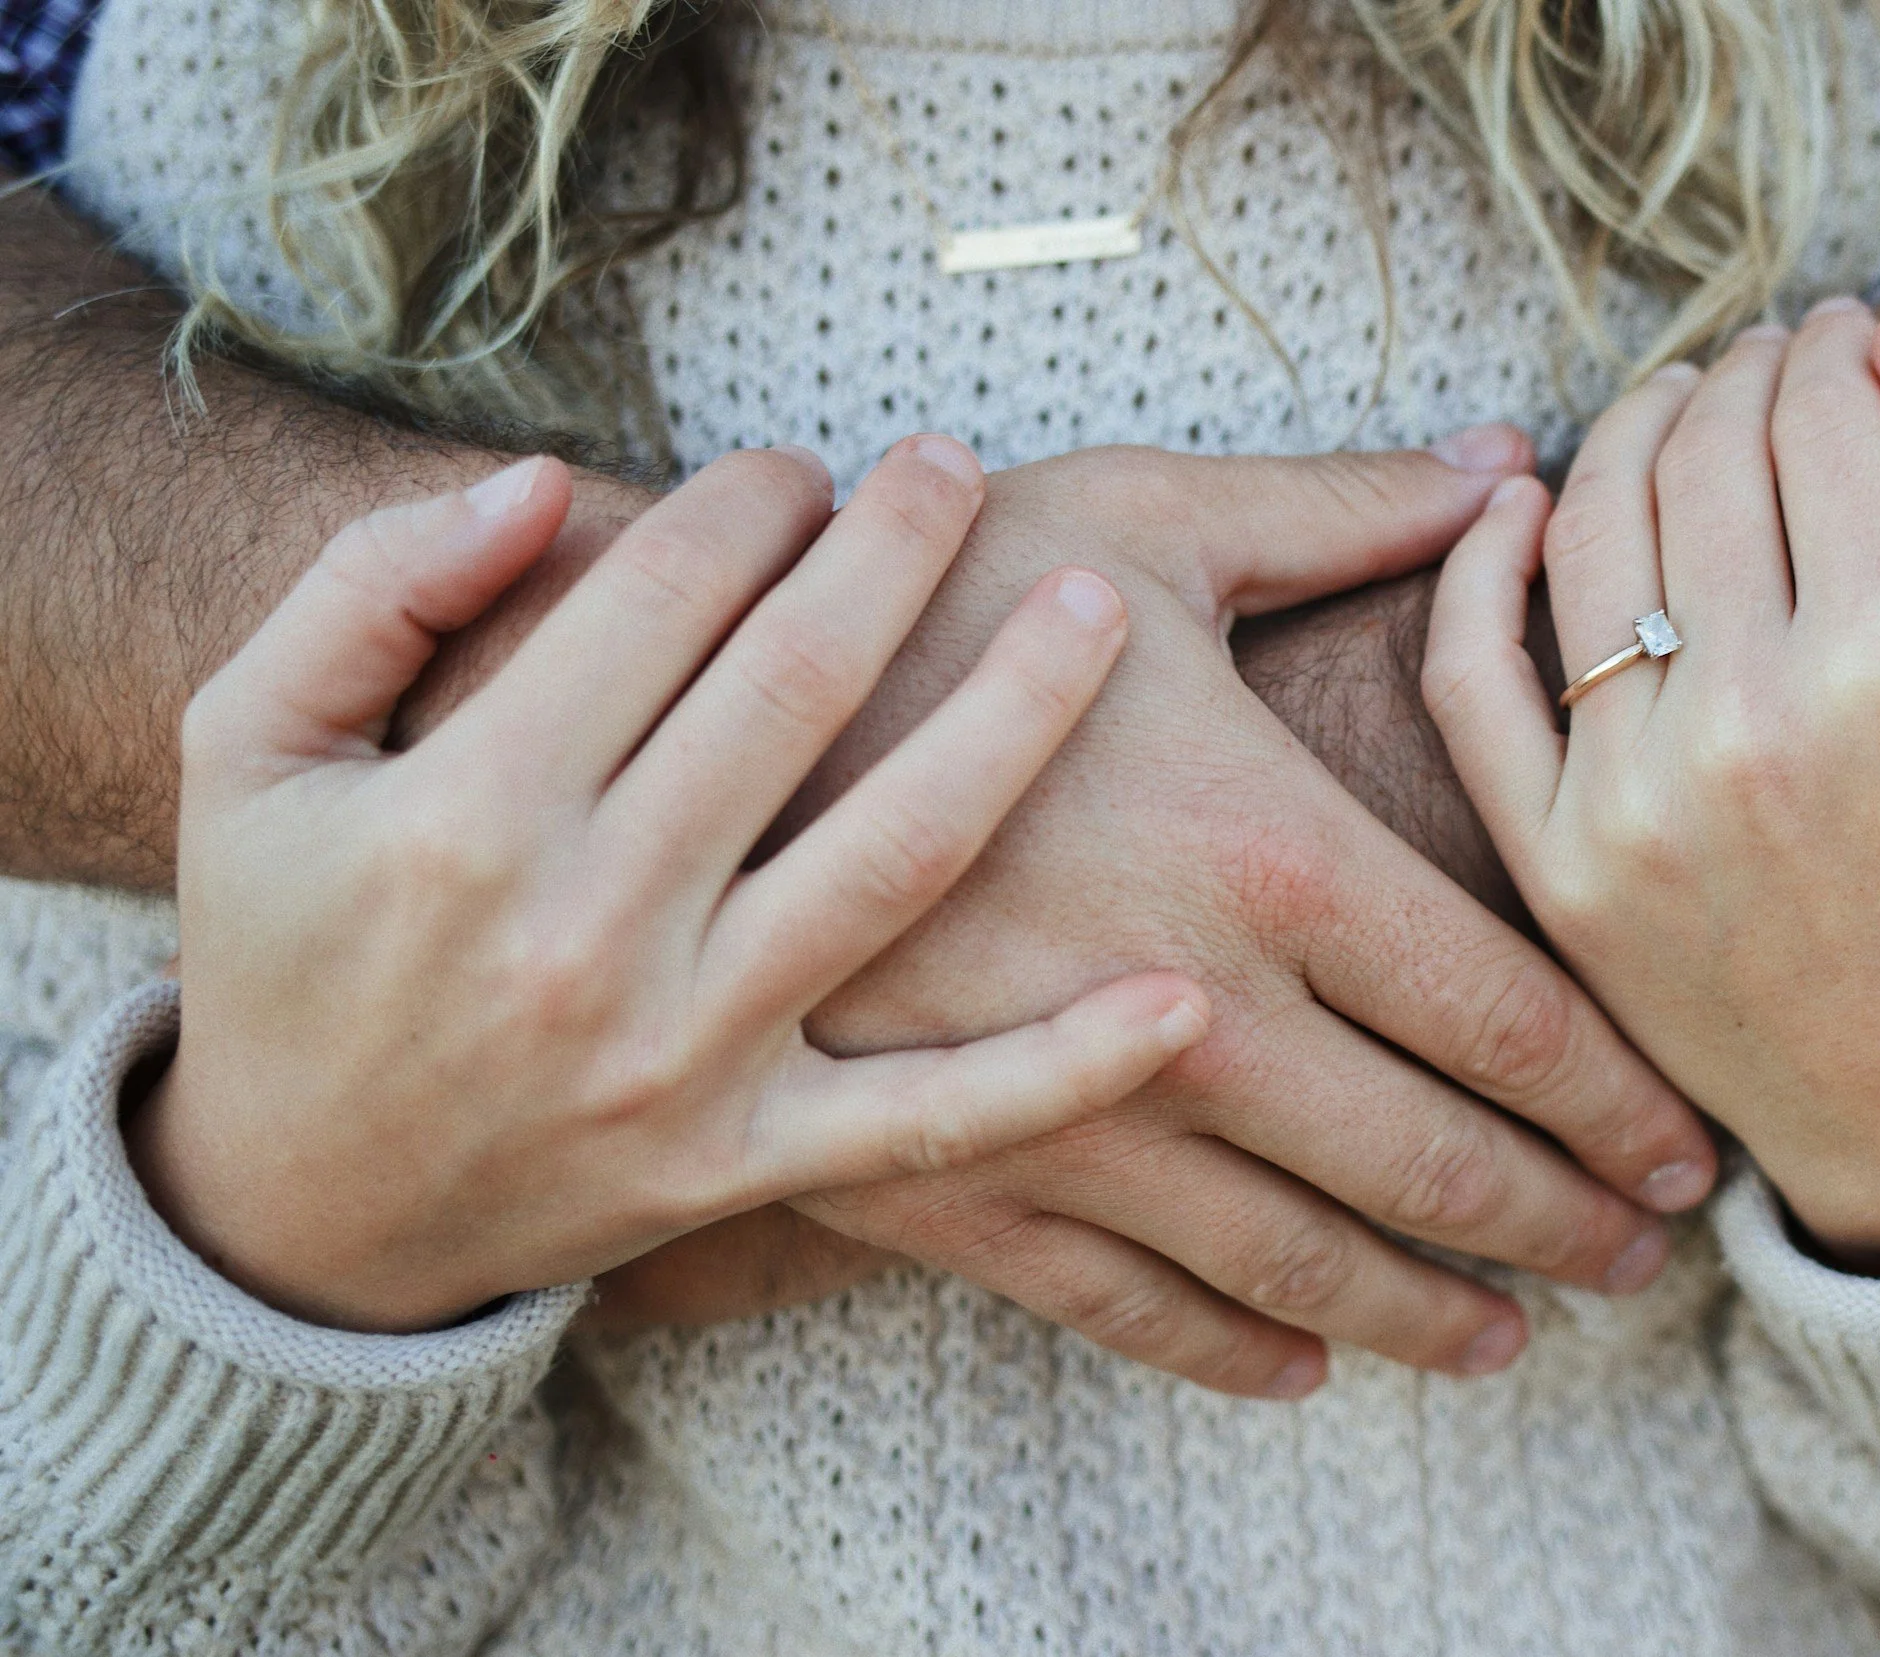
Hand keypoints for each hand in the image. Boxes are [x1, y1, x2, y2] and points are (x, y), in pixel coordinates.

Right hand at [129, 440, 1208, 1331]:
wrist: (298, 1213)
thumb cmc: (286, 947)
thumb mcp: (246, 744)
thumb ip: (368, 589)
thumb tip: (543, 483)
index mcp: (468, 811)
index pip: (657, 601)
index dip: (745, 502)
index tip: (802, 465)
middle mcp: (587, 929)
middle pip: (795, 694)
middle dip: (891, 552)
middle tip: (957, 464)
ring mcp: (684, 1055)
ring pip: (898, 861)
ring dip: (1013, 717)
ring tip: (1098, 607)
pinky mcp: (750, 1163)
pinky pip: (936, 1122)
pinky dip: (1065, 1068)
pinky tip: (1183, 1001)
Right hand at [629, 440, 1721, 1397]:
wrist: (670, 724)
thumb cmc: (924, 597)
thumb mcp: (1137, 518)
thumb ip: (1342, 510)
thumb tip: (1512, 464)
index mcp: (1269, 854)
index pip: (1508, 1021)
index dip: (1616, 1101)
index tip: (1687, 1147)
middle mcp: (1196, 1012)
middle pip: (1431, 1164)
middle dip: (1558, 1225)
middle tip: (1642, 1265)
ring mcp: (1071, 1113)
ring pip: (1298, 1264)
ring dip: (1425, 1315)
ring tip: (1510, 1341)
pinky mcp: (950, 1176)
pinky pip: (1121, 1305)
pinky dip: (1228, 1347)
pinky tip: (1304, 1365)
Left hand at [1425, 302, 1879, 1271]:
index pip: (1820, 425)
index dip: (1830, 347)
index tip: (1841, 331)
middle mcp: (1747, 725)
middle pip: (1702, 460)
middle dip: (1737, 373)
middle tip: (1761, 360)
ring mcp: (1632, 798)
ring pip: (1586, 533)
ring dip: (1625, 432)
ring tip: (1670, 408)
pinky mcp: (1551, 859)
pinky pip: (1471, 673)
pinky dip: (1475, 564)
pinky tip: (1514, 500)